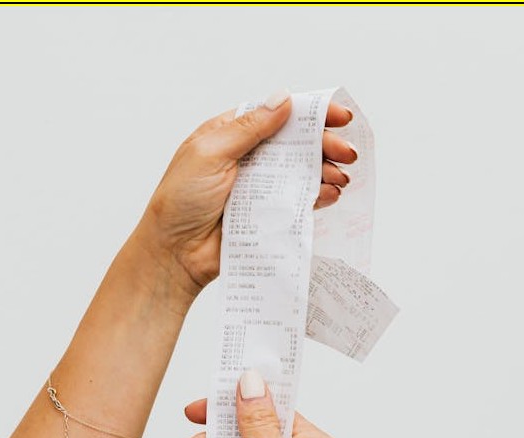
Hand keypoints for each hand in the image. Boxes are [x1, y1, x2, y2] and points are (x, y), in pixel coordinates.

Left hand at [136, 89, 357, 294]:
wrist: (175, 254)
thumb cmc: (180, 200)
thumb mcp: (210, 153)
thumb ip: (249, 128)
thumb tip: (283, 99)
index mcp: (231, 134)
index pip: (276, 114)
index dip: (309, 112)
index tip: (338, 116)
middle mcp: (249, 157)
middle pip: (296, 143)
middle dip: (325, 145)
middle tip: (348, 153)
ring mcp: (260, 186)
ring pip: (303, 171)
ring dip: (326, 171)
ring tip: (342, 177)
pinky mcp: (269, 213)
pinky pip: (300, 201)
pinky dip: (319, 196)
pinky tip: (330, 194)